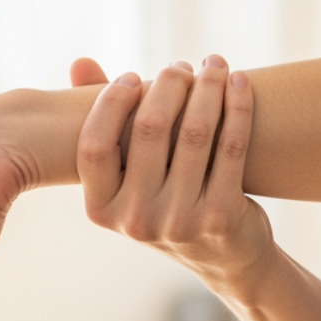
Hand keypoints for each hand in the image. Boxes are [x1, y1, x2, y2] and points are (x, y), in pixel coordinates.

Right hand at [79, 56, 275, 300]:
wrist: (227, 259)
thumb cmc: (170, 204)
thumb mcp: (130, 178)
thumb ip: (105, 122)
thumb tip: (79, 61)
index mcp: (101, 210)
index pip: (94, 145)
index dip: (111, 103)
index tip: (132, 76)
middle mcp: (136, 220)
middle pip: (148, 130)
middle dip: (168, 84)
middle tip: (181, 67)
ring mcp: (179, 222)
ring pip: (193, 132)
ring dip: (207, 87)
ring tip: (214, 65)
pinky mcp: (221, 216)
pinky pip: (230, 146)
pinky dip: (237, 106)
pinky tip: (240, 83)